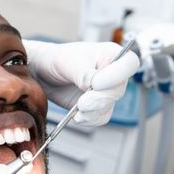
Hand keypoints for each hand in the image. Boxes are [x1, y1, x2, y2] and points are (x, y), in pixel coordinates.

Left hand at [23, 40, 138, 125]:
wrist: (43, 73)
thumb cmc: (57, 59)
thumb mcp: (69, 61)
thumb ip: (84, 73)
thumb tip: (95, 86)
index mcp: (111, 54)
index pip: (129, 64)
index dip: (116, 76)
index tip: (95, 83)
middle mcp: (113, 74)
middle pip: (118, 91)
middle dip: (98, 99)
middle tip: (81, 103)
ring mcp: (106, 91)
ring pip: (108, 107)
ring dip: (91, 112)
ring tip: (77, 108)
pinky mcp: (97, 106)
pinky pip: (99, 117)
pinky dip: (88, 119)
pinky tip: (76, 115)